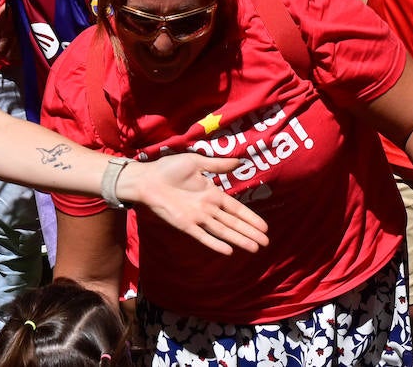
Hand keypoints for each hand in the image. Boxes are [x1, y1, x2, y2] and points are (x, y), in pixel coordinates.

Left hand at [121, 152, 269, 254]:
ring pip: (222, 231)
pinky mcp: (185, 224)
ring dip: (238, 239)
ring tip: (254, 248)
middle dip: (249, 232)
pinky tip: (228, 251)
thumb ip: (218, 165)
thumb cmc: (169, 169)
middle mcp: (207, 208)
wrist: (147, 179)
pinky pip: (203, 236)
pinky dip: (215, 243)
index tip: (264, 227)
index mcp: (212, 193)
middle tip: (266, 242)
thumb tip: (240, 161)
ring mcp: (197, 217)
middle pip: (233, 223)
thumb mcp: (196, 162)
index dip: (250, 217)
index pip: (236, 208)